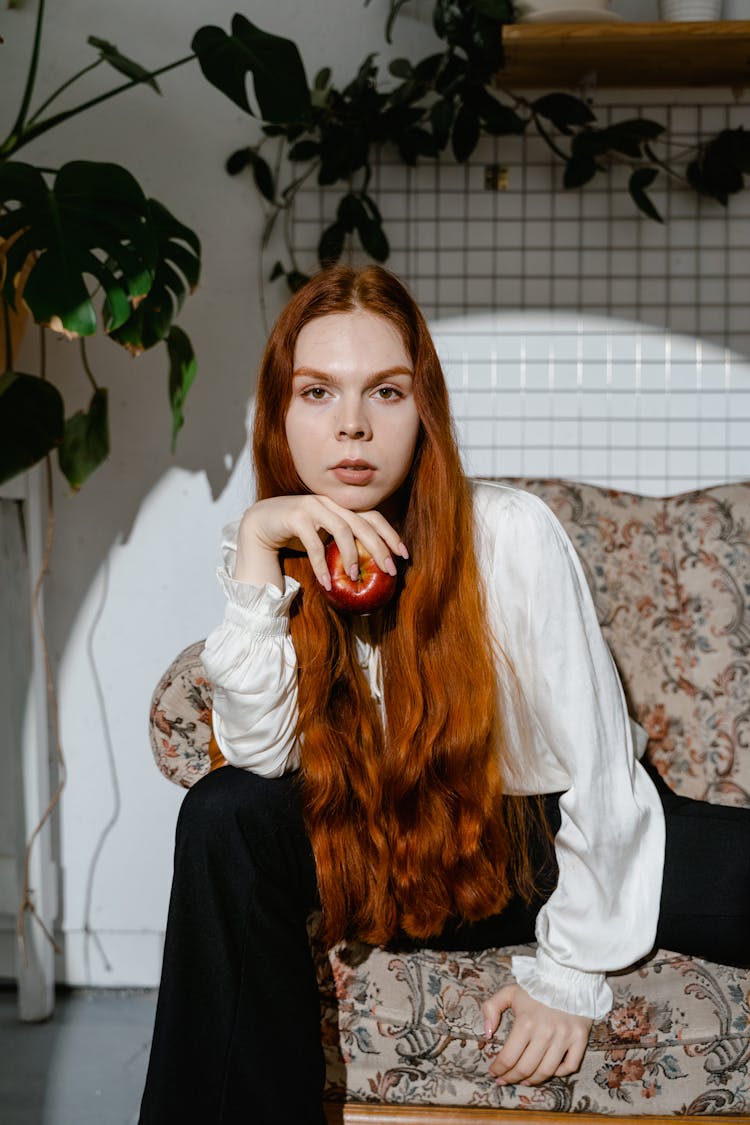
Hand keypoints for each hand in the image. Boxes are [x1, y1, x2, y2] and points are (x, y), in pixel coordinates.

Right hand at [236, 494, 407, 590]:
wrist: (260, 524)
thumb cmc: (296, 533)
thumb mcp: (324, 538)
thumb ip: (342, 544)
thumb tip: (369, 568)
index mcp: (341, 506)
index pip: (373, 517)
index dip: (390, 534)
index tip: (404, 555)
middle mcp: (330, 502)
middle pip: (363, 523)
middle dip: (379, 548)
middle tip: (390, 571)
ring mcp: (313, 506)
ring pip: (342, 529)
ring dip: (352, 555)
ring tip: (355, 578)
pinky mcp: (296, 516)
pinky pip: (314, 544)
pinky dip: (321, 566)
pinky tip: (327, 583)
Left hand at [482, 984, 591, 1086]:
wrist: (567, 976)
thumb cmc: (536, 987)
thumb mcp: (509, 992)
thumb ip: (491, 1008)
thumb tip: (488, 1033)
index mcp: (525, 1023)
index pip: (508, 1057)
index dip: (498, 1070)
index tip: (493, 1073)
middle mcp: (545, 1033)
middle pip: (526, 1068)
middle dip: (511, 1078)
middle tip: (505, 1080)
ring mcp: (564, 1038)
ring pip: (546, 1071)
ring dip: (532, 1080)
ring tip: (523, 1080)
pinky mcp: (580, 1039)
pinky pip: (570, 1066)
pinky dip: (559, 1073)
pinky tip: (549, 1070)